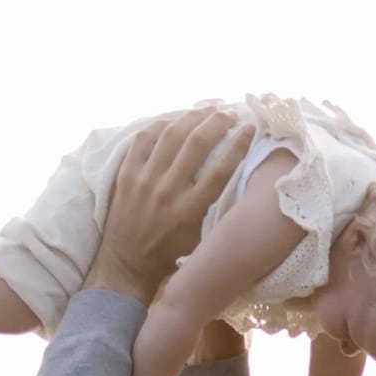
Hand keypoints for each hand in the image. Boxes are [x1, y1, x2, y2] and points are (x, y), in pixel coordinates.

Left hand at [89, 108, 247, 305]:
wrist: (126, 266)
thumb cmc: (169, 255)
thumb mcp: (199, 239)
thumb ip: (216, 209)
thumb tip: (241, 175)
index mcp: (189, 211)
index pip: (221, 168)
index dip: (239, 143)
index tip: (250, 128)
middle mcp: (167, 192)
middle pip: (197, 143)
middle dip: (218, 121)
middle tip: (230, 113)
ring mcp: (144, 181)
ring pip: (171, 134)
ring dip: (193, 116)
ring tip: (207, 109)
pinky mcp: (126, 175)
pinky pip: (143, 138)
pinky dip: (161, 124)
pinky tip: (176, 119)